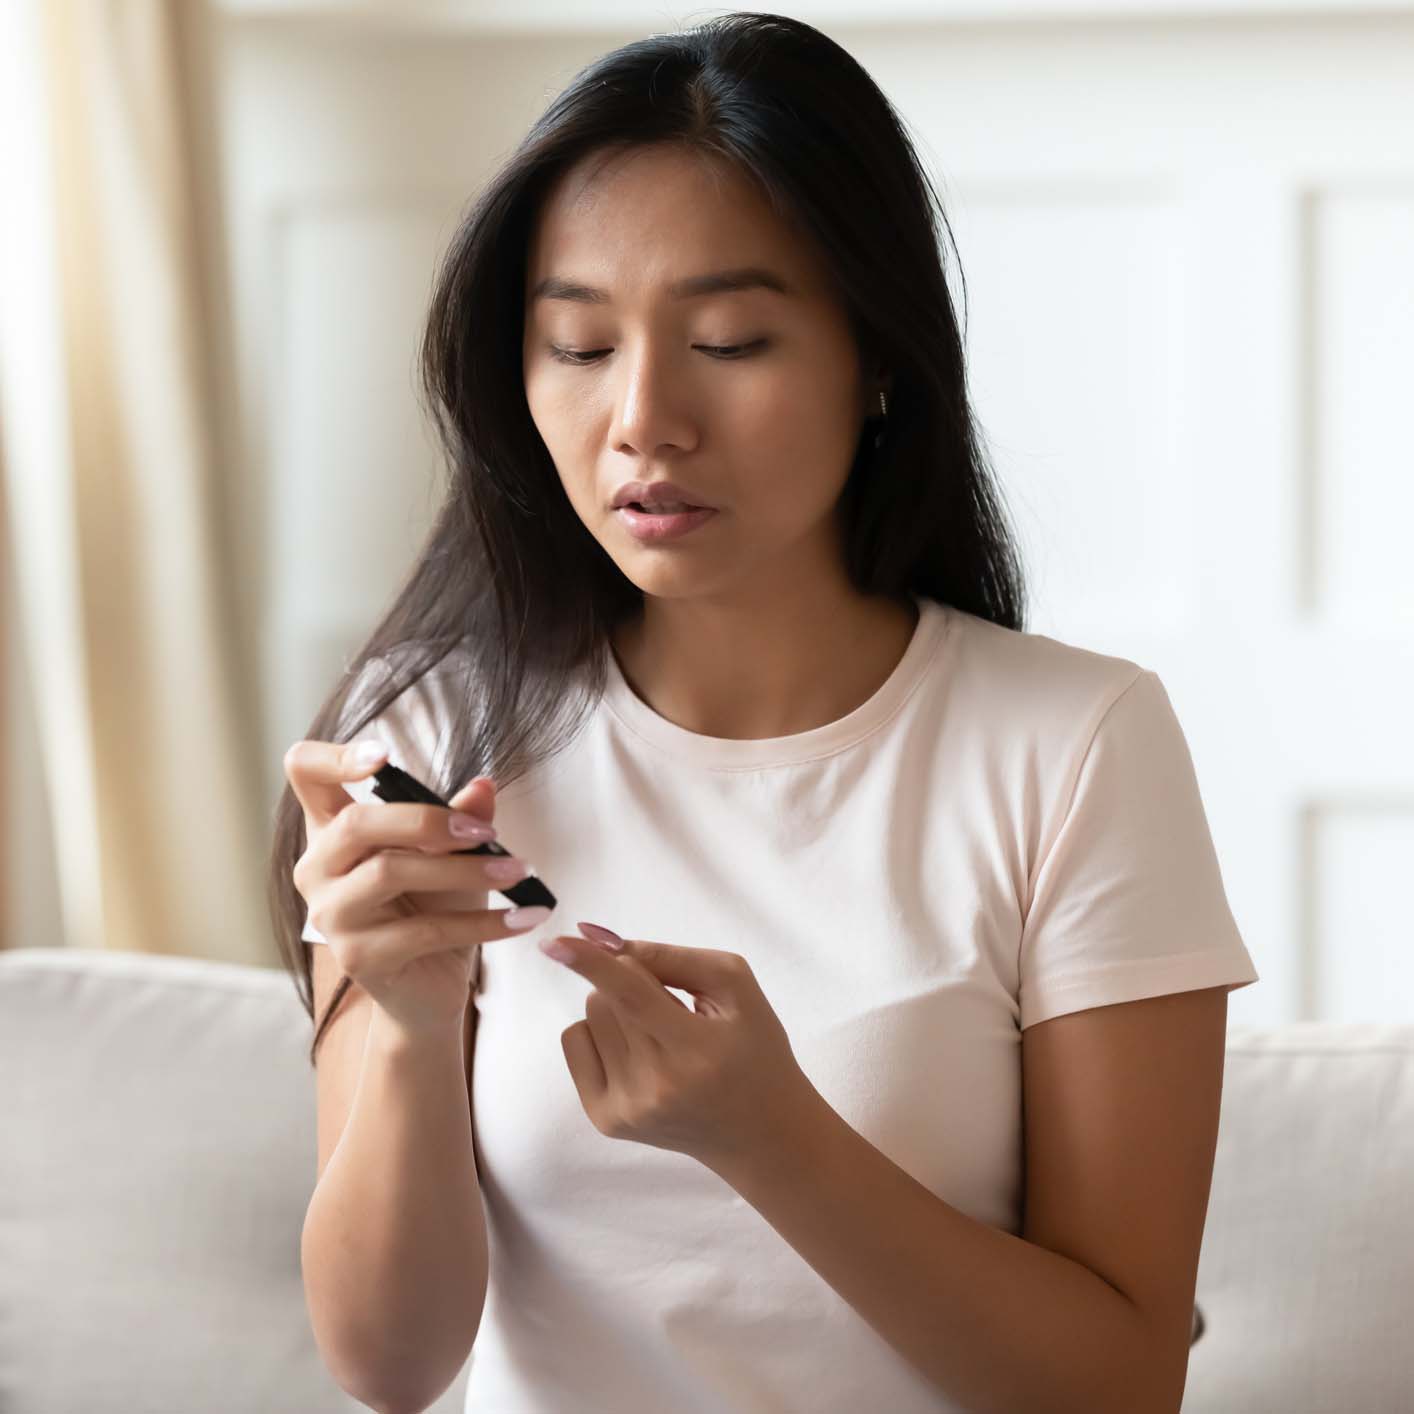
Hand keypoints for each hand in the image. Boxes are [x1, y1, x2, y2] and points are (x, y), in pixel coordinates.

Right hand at [287, 738, 545, 1034]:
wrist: (428, 987)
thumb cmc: (432, 908)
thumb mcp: (453, 854)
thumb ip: (463, 818)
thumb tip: (484, 786)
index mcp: (332, 829)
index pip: (305, 772)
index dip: (335, 757)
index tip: (384, 755)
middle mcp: (318, 868)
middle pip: (356, 823)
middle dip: (427, 820)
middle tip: (485, 833)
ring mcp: (332, 915)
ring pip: (390, 872)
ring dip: (466, 870)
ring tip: (519, 871)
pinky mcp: (357, 958)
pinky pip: (425, 930)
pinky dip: (484, 922)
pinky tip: (524, 917)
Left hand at [541, 923, 819, 1171]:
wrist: (759, 1131)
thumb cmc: (753, 1049)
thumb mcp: (735, 987)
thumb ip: (671, 957)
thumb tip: (601, 940)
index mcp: (695, 1051)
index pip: (631, 996)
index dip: (591, 963)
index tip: (554, 941)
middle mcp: (655, 1087)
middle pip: (605, 997)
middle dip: (631, 984)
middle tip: (673, 1012)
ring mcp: (626, 1110)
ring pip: (588, 1016)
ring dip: (617, 1010)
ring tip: (660, 1037)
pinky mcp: (606, 1121)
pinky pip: (575, 1043)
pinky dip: (600, 1035)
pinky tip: (637, 1054)